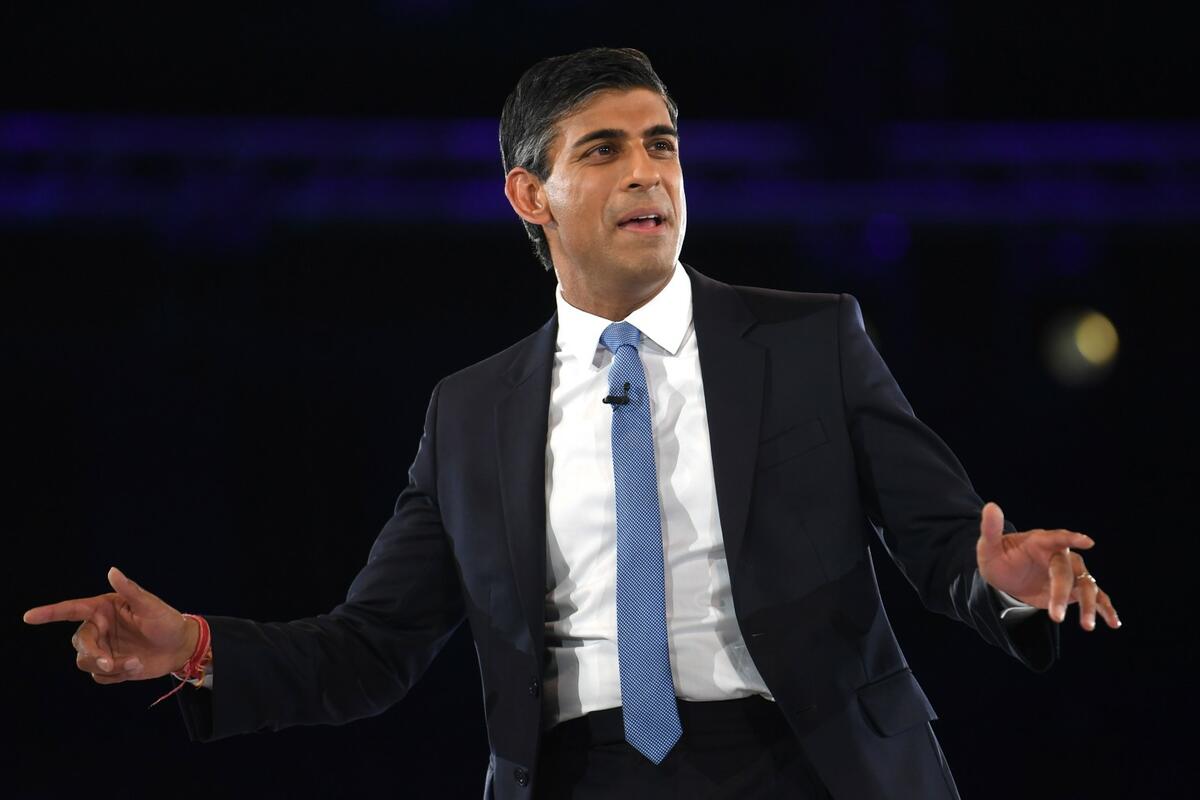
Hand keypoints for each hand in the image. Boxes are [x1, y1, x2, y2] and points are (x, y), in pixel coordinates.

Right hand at [23, 567, 198, 683]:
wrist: (180, 647)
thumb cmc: (166, 621)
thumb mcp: (150, 606)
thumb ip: (130, 590)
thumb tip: (112, 571)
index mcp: (103, 609)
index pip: (71, 610)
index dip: (48, 613)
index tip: (28, 617)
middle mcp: (99, 628)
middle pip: (79, 643)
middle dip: (91, 653)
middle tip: (108, 662)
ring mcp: (103, 648)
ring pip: (86, 662)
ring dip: (108, 666)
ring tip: (134, 662)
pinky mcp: (110, 667)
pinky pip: (100, 677)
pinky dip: (116, 676)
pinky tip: (135, 667)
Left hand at [976, 502, 1120, 630]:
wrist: (1006, 575)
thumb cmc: (997, 557)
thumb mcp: (988, 546)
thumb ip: (990, 529)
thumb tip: (991, 506)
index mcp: (1040, 541)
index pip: (1057, 538)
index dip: (1071, 538)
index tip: (1088, 542)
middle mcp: (1060, 555)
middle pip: (1067, 572)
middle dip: (1062, 593)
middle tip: (1055, 618)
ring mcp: (1070, 572)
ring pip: (1087, 585)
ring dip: (1089, 605)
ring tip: (1087, 626)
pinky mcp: (1075, 589)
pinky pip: (1095, 597)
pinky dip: (1105, 608)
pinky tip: (1114, 622)